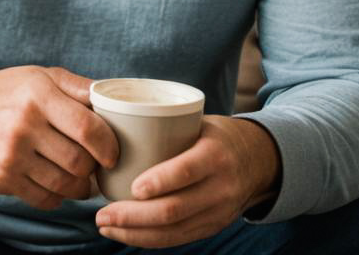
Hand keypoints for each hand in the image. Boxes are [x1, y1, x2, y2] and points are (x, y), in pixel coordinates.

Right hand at [0, 65, 118, 209]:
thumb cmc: (3, 91)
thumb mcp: (38, 76)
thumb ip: (77, 86)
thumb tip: (115, 100)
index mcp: (37, 94)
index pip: (89, 128)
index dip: (109, 146)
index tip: (112, 152)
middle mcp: (23, 124)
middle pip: (80, 162)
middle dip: (93, 167)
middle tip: (92, 162)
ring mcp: (10, 155)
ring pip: (65, 186)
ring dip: (78, 185)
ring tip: (76, 174)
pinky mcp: (1, 179)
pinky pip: (45, 200)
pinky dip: (57, 196)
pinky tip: (54, 181)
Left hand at [94, 115, 280, 248]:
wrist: (258, 159)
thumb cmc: (213, 133)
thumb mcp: (198, 121)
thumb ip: (165, 125)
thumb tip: (111, 120)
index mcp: (215, 154)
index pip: (186, 171)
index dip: (159, 181)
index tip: (131, 186)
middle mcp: (220, 188)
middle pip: (175, 209)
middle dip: (133, 216)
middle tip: (100, 213)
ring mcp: (218, 212)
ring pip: (174, 231)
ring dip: (135, 232)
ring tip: (104, 225)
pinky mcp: (212, 227)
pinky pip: (179, 239)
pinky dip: (149, 239)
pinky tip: (124, 233)